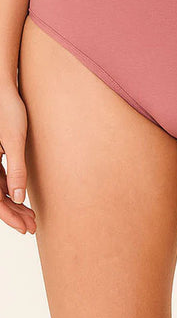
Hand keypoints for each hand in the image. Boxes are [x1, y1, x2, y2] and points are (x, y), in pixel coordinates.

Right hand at [0, 82, 35, 233]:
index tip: (26, 228)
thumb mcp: (15, 140)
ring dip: (14, 204)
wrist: (3, 89)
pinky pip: (0, 180)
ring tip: (32, 216)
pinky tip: (23, 198)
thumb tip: (17, 197)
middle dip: (14, 214)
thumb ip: (16, 169)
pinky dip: (11, 190)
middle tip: (33, 226)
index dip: (10, 217)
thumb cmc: (8, 110)